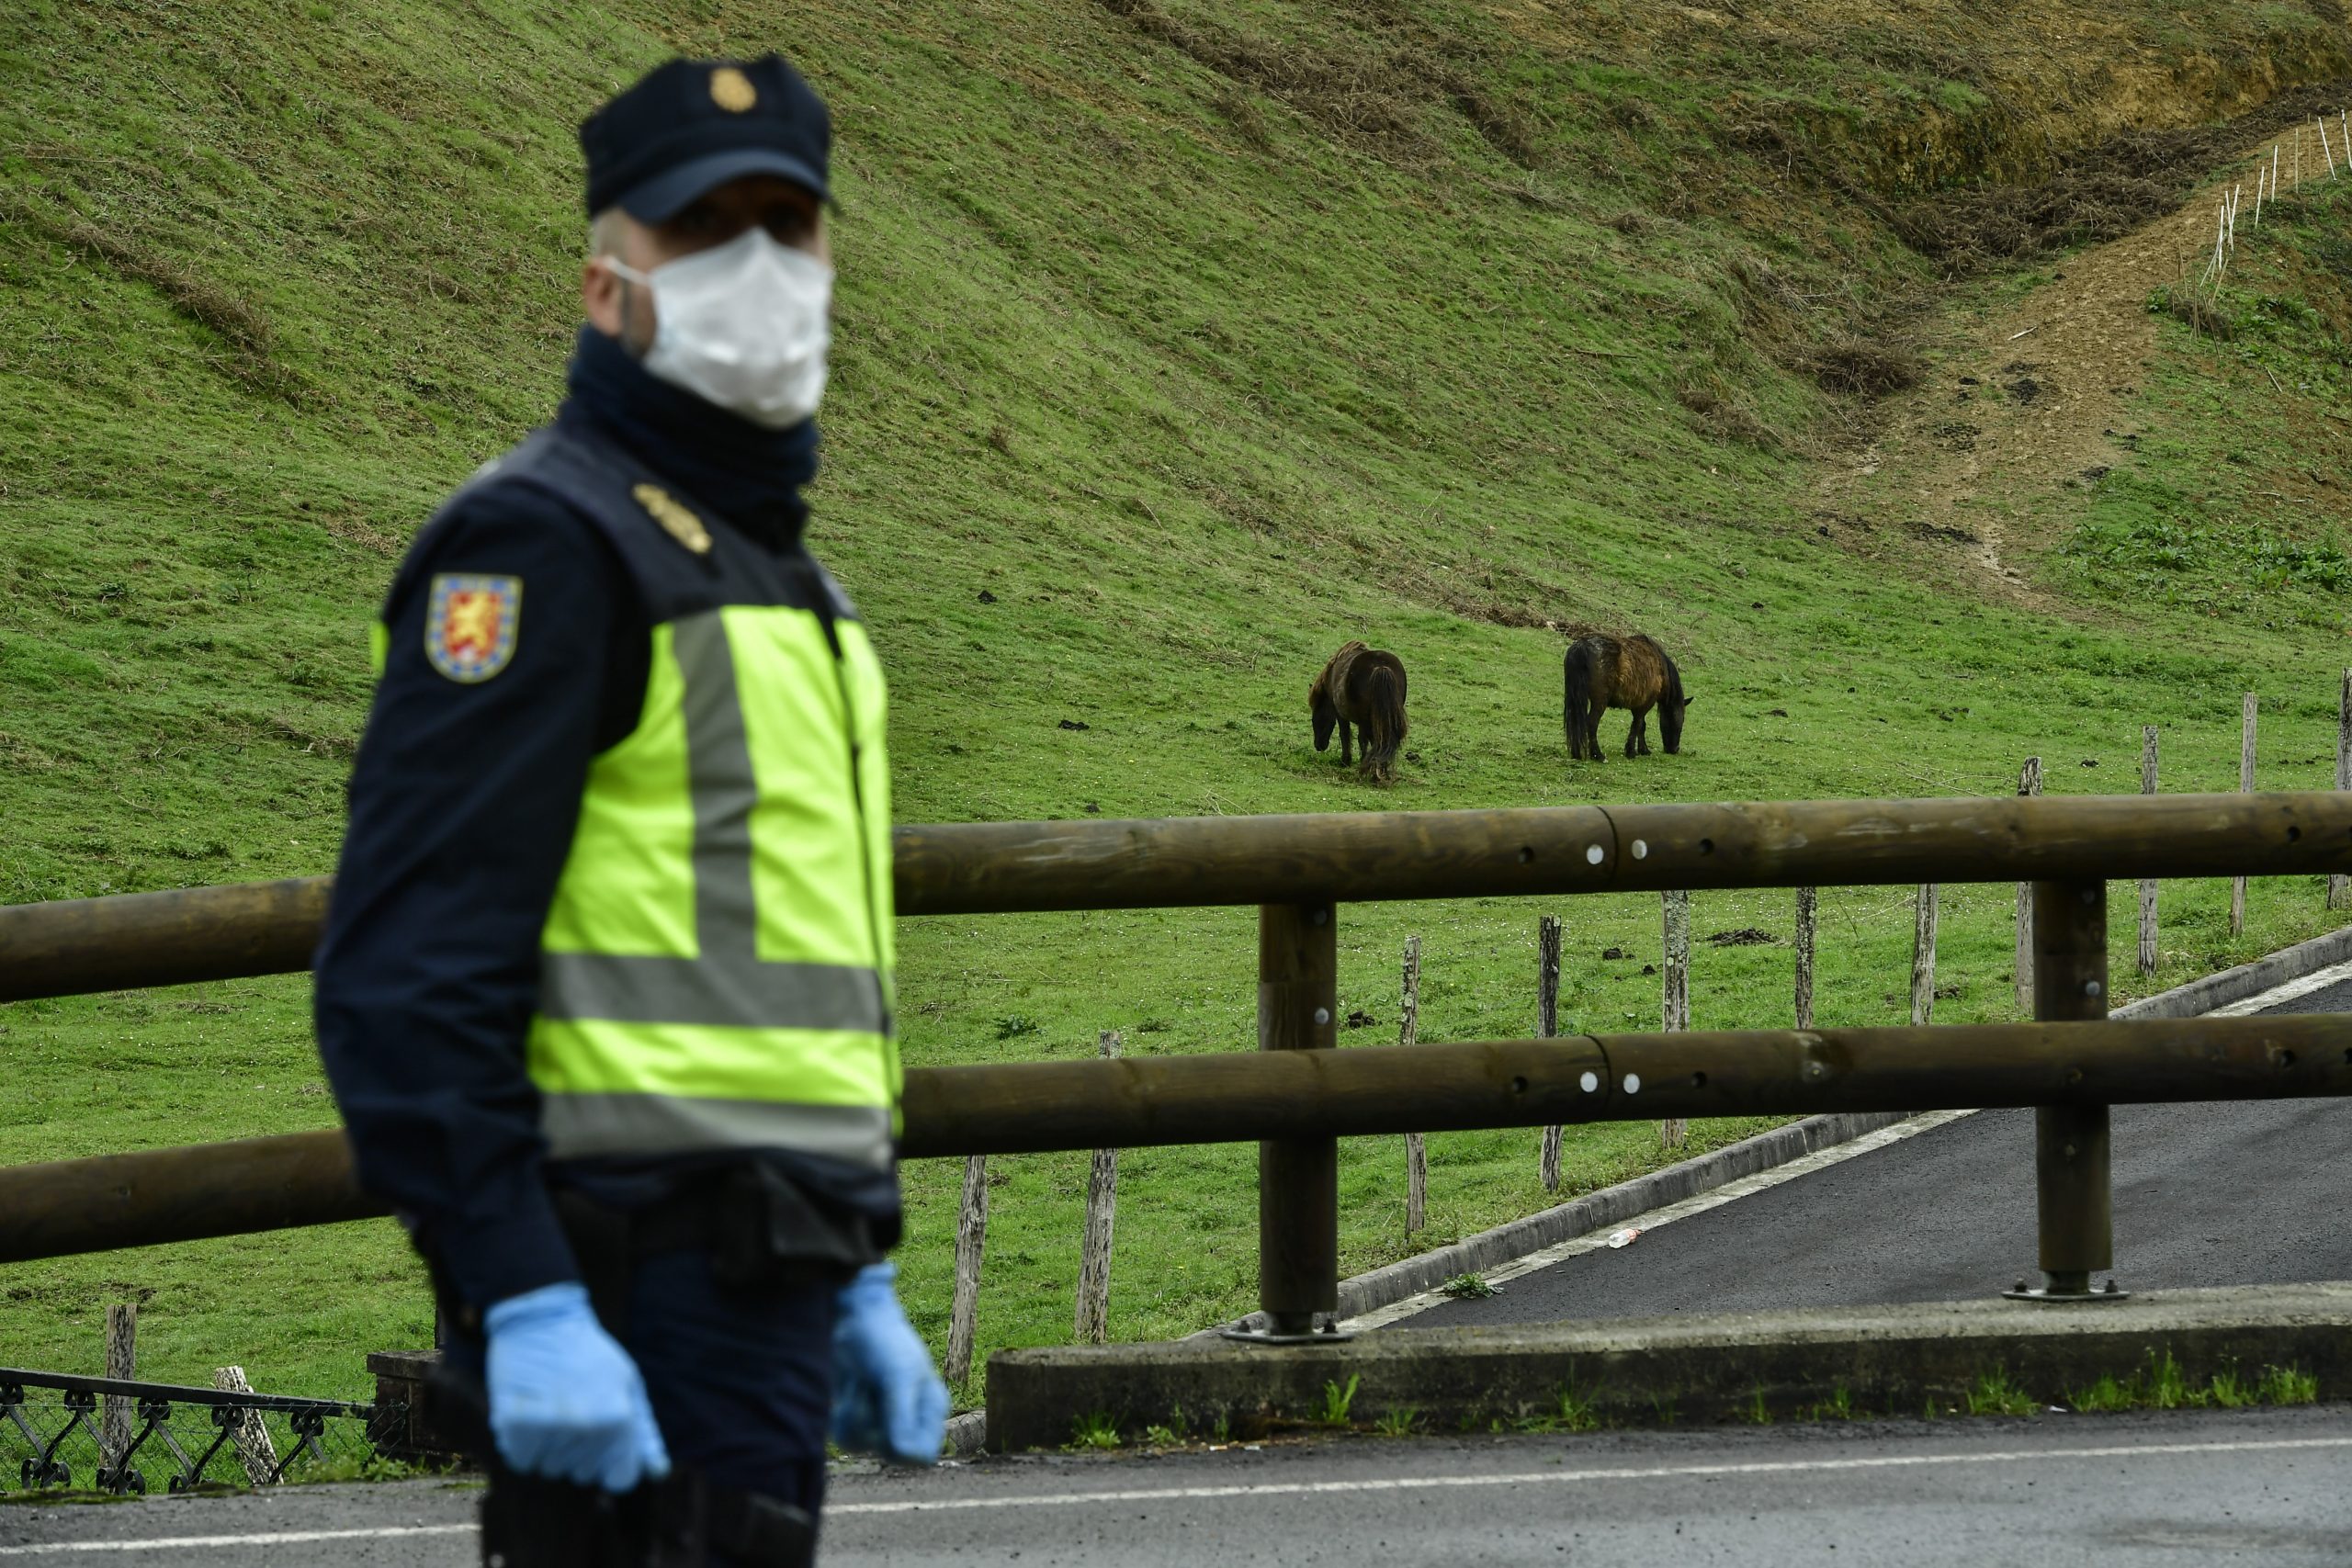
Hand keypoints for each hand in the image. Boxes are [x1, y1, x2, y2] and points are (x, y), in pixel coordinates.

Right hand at [484, 1282, 670, 1491]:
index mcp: (622, 1418)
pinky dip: (523, 1443)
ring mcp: (552, 1427)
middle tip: (573, 1412)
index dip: (610, 1466)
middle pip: (582, 1475)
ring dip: (549, 1447)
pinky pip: (522, 1460)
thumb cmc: (589, 1355)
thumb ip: (643, 1432)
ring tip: (551, 1407)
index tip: (602, 1448)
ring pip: (551, 1468)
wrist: (540, 1321)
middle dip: (578, 1452)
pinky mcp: (517, 1425)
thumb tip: (658, 1473)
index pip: (620, 1479)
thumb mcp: (627, 1384)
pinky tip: (530, 1413)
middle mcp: (589, 1427)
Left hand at [831, 1262, 947, 1463]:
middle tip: (872, 1383)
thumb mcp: (895, 1376)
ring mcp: (883, 1420)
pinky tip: (850, 1385)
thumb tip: (902, 1455)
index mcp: (932, 1409)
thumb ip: (901, 1417)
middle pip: (885, 1452)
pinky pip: (845, 1436)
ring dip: (852, 1411)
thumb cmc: (883, 1340)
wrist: (853, 1317)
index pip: (922, 1456)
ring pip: (860, 1444)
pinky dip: (841, 1411)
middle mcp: (911, 1419)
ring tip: (860, 1380)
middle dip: (871, 1418)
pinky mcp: (860, 1417)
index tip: (886, 1417)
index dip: (900, 1447)